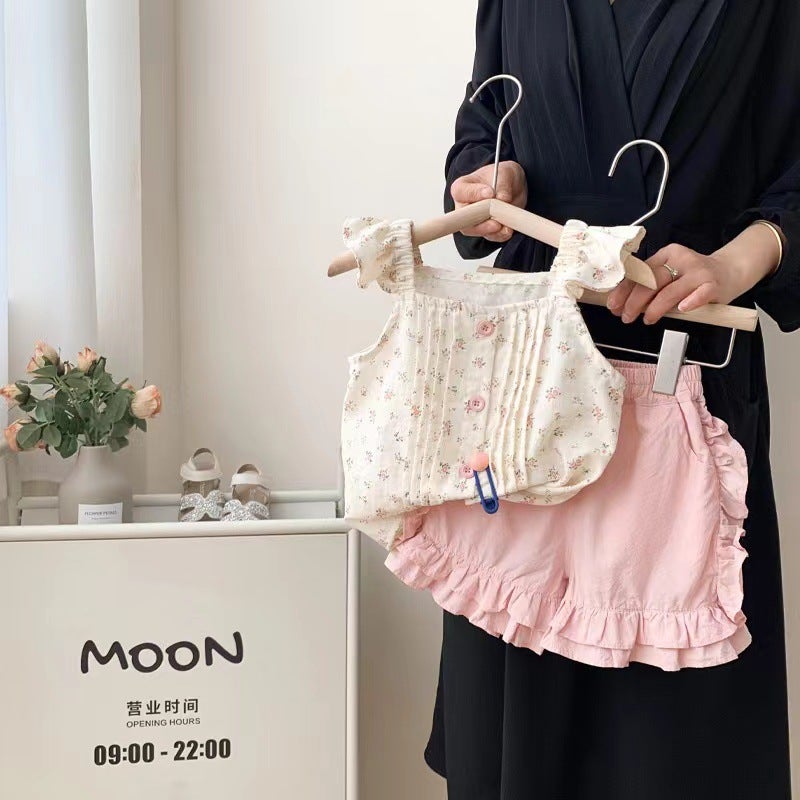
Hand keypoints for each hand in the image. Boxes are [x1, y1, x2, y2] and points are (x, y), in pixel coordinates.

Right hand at [451, 160, 527, 242]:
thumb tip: (502, 199)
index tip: (490, 193)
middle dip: (479, 221)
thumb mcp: (505, 173)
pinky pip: (490, 236)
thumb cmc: (502, 176)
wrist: (513, 187)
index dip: (474, 194)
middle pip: (463, 218)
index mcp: (463, 187)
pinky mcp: (486, 229)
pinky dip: (500, 235)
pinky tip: (508, 230)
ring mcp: (474, 220)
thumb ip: (503, 184)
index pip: (460, 192)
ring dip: (492, 230)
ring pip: (476, 230)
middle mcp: (464, 206)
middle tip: (495, 221)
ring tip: (505, 227)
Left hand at [605, 222, 782, 324]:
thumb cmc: (693, 278)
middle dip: (635, 301)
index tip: (613, 305)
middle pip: (653, 281)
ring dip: (655, 308)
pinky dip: (690, 302)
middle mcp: (682, 259)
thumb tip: (621, 304)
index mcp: (666, 254)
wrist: (730, 270)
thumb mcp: (669, 275)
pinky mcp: (714, 284)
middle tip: (626, 317)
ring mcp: (699, 271)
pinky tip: (682, 309)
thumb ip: (650, 286)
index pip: (640, 272)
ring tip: (647, 319)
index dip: (624, 290)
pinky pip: (701, 294)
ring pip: (671, 290)